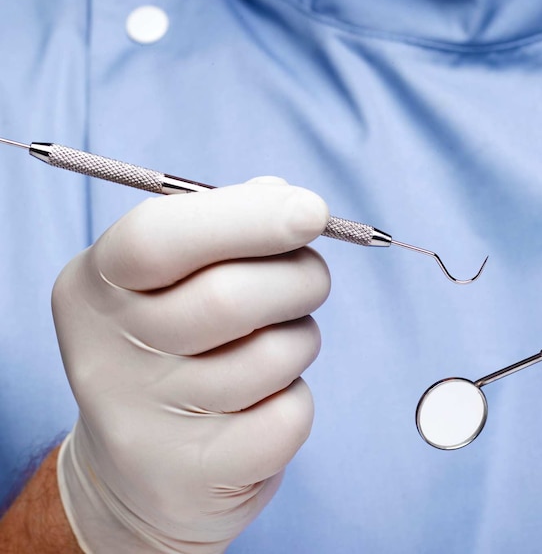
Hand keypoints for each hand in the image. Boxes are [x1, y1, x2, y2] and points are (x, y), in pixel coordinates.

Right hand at [52, 178, 329, 552]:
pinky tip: (264, 404)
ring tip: (277, 347)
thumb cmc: (173, 352)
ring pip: (273, 356)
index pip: (157, 238)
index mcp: (96, 286)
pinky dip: (296, 399)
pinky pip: (289, 413)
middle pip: (230, 297)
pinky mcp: (195, 473)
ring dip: (300, 339)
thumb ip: (224, 230)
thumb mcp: (170, 282)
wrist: (140, 476)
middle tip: (310, 280)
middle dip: (300, 278)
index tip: (312, 211)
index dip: (247, 218)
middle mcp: (106, 353)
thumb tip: (287, 198)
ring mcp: (146, 420)